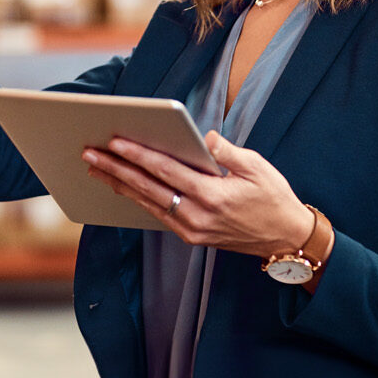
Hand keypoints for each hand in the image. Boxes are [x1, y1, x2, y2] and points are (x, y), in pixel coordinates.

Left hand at [81, 129, 315, 259]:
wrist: (287, 239)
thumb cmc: (274, 198)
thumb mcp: (258, 168)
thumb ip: (228, 152)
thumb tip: (205, 138)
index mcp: (213, 195)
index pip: (166, 171)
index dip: (138, 156)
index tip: (115, 143)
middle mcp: (197, 216)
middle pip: (147, 188)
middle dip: (116, 170)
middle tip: (89, 154)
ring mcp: (192, 230)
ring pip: (148, 203)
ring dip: (120, 185)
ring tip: (96, 169)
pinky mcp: (192, 236)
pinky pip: (158, 214)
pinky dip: (138, 199)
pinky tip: (123, 187)